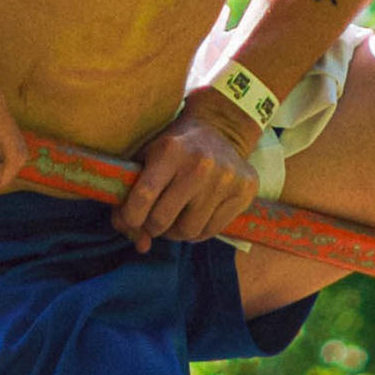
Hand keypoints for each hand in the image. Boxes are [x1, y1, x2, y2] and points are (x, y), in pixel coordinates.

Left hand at [113, 94, 262, 252]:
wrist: (221, 128)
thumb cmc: (176, 148)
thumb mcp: (149, 157)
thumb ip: (134, 197)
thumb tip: (141, 246)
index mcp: (171, 150)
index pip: (143, 196)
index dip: (130, 217)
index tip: (130, 220)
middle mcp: (200, 164)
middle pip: (163, 220)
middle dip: (152, 226)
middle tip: (154, 220)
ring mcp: (226, 179)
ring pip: (189, 232)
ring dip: (176, 232)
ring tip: (177, 217)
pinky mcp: (244, 191)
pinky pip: (212, 231)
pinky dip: (198, 231)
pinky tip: (196, 215)